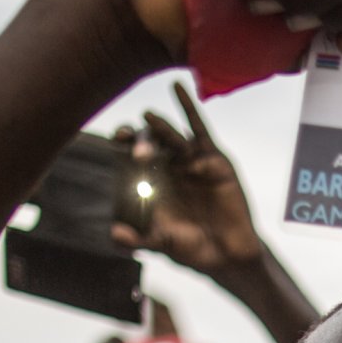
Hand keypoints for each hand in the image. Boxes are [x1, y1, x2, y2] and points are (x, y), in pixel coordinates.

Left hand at [116, 82, 266, 273]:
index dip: (122, 146)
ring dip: (159, 128)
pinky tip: (177, 87)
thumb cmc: (192, 249)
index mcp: (152, 183)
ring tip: (147, 117)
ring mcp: (190, 161)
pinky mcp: (212, 159)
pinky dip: (188, 106)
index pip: (130, 157)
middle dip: (142, 142)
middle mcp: (168, 168)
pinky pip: (200, 129)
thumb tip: (114, 234)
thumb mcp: (162, 243)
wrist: (227, 255)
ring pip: (171, 136)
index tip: (116, 142)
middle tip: (139, 154)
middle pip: (150, 143)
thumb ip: (139, 238)